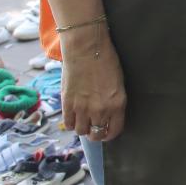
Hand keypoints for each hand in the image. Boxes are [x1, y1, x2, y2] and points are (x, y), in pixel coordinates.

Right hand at [61, 26, 127, 141]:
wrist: (86, 49)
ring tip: (83, 119)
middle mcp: (100, 110)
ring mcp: (82, 108)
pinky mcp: (67, 104)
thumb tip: (108, 115)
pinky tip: (73, 115)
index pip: (114, 131)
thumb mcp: (118, 83)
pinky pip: (68, 124)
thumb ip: (113, 102)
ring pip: (81, 131)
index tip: (107, 131)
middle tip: (93, 126)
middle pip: (96, 135)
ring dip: (82, 127)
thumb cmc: (105, 61)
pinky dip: (70, 122)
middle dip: (96, 133)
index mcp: (117, 104)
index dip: (109, 134)